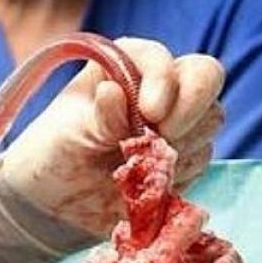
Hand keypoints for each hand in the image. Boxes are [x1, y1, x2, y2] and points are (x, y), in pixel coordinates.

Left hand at [0, 40, 224, 262]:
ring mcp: (176, 120)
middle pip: (205, 78)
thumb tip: (114, 92)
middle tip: (162, 138)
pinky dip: (180, 173)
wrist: (52, 203)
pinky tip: (147, 182)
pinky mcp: (184, 157)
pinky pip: (201, 160)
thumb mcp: (69, 133)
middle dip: (189, 110)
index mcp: (126, 64)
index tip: (150, 112)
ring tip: (137, 164)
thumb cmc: (53, 154)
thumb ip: (98, 116)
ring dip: (181, 146)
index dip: (165, 80)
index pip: (165, 58)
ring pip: (209, 123)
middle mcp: (157, 85)